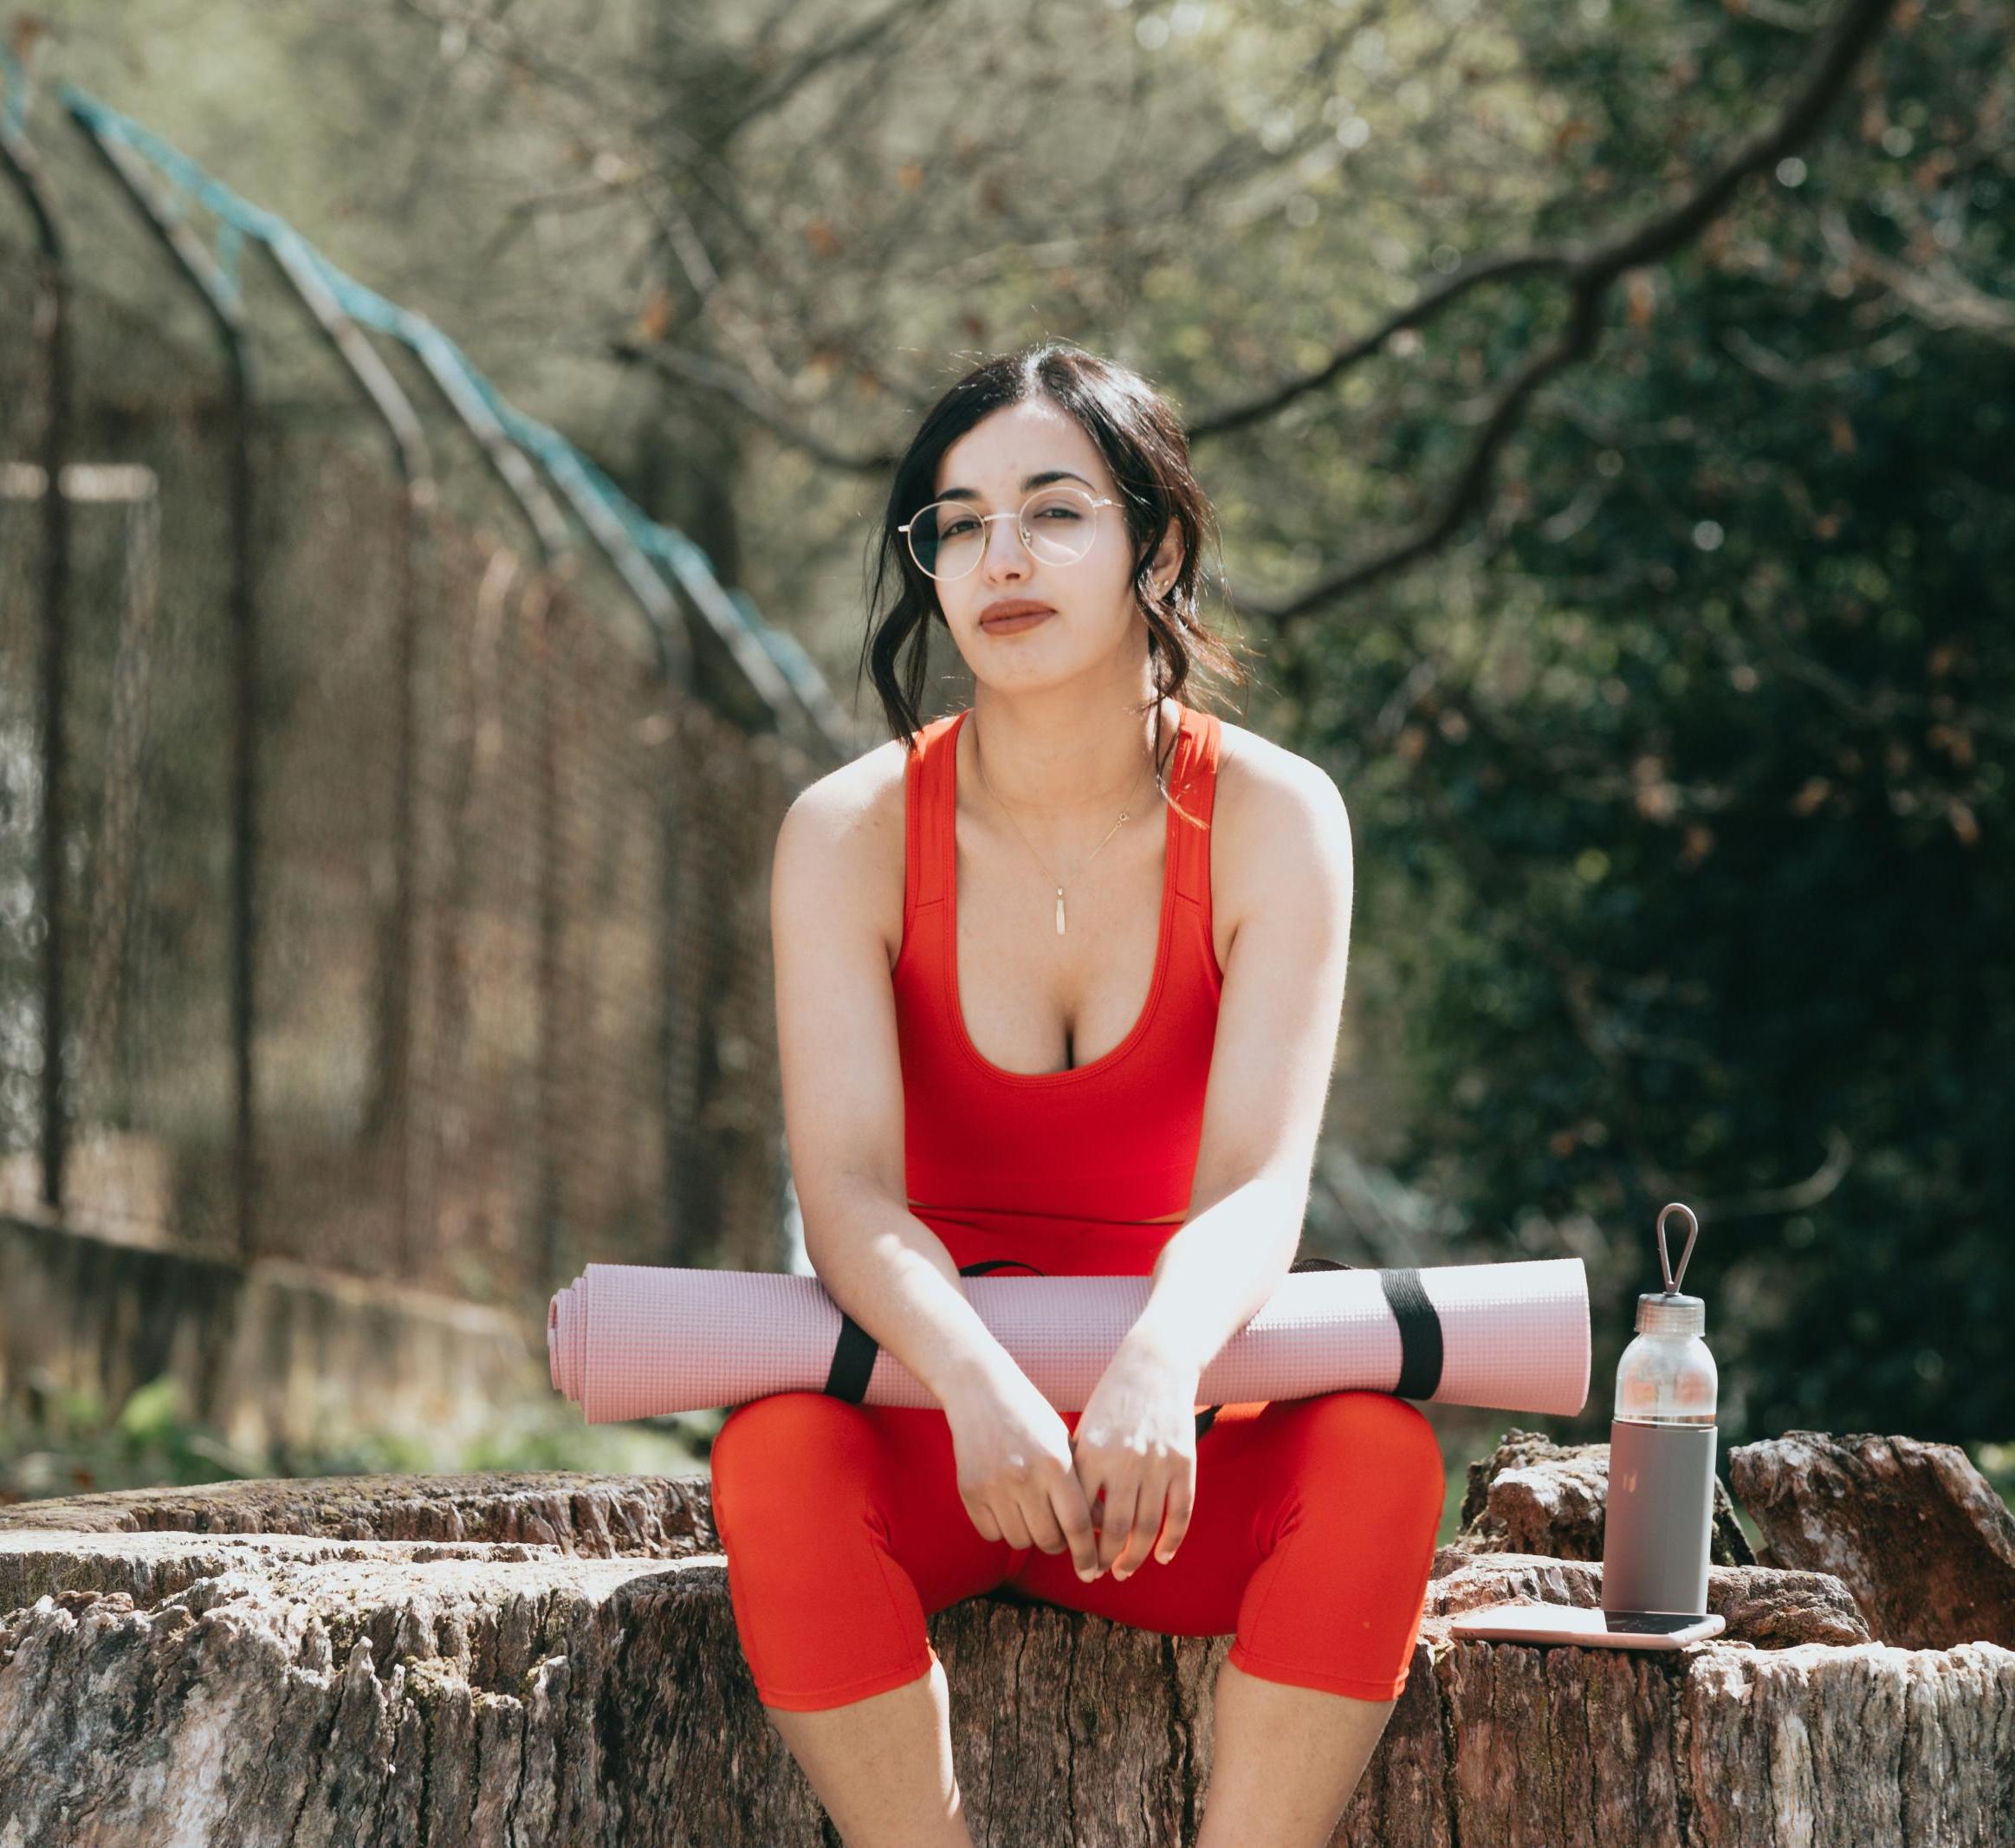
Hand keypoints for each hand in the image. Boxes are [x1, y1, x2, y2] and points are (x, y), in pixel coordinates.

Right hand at [941, 1363, 1103, 1581]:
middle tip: (1060, 1534)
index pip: (1077, 1526)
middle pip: (1048, 1540)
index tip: (1091, 1572)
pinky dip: (1002, 1528)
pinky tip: (1007, 1505)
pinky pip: (991, 1533)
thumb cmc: (1032, 1417)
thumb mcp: (1064, 1444)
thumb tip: (1102, 1529)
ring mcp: (994, 1485)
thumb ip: (1083, 1487)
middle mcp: (1024, 1476)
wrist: (980, 1390)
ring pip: (1020, 1540)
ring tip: (1032, 1513)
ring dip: (1030, 1535)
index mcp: (1055, 1463)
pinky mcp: (969, 1490)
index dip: (1087, 1554)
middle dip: (1058, 1545)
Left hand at [1070, 1332, 1201, 1578]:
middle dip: (1105, 1559)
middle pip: (1114, 1528)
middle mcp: (1124, 1461)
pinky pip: (1180, 1512)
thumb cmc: (1112, 1400)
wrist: (1155, 1366)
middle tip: (1099, 1574)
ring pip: (1147, 1526)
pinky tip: (1162, 1555)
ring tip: (1124, 1570)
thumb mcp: (1085, 1430)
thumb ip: (1079, 1472)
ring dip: (1135, 1556)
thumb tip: (1076, 1522)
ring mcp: (1157, 1463)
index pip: (1081, 1514)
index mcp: (1092, 1453)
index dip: (1079, 1545)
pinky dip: (1172, 1540)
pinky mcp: (1184, 1462)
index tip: (1077, 1560)